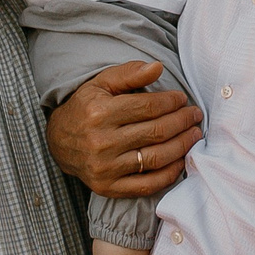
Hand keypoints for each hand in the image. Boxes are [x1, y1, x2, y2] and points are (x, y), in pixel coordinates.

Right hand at [47, 61, 201, 195]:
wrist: (59, 142)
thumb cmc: (86, 108)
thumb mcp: (101, 84)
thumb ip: (129, 73)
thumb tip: (158, 67)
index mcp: (99, 113)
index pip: (148, 107)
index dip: (171, 102)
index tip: (182, 99)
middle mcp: (101, 142)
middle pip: (156, 132)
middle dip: (182, 122)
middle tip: (195, 116)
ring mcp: (105, 168)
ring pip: (156, 158)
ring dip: (182, 146)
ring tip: (194, 135)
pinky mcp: (108, 187)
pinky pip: (147, 185)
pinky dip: (169, 174)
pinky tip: (180, 161)